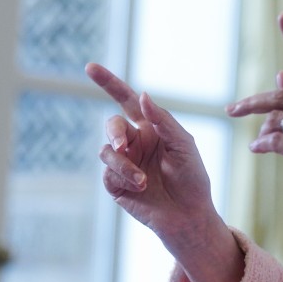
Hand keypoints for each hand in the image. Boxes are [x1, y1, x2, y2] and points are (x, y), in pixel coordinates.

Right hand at [86, 63, 244, 281]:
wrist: (189, 214)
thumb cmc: (192, 177)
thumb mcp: (184, 145)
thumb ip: (163, 121)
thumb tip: (143, 95)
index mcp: (150, 127)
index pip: (126, 100)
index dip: (108, 83)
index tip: (90, 67)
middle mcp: (134, 141)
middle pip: (112, 125)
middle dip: (114, 132)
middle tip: (122, 144)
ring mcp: (123, 163)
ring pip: (107, 151)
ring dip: (123, 164)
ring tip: (143, 181)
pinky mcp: (116, 185)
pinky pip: (108, 174)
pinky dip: (123, 178)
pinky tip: (140, 188)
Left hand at [225, 13, 282, 230]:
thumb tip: (280, 76)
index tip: (282, 17)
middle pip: (281, 97)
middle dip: (251, 103)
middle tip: (231, 109)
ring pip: (277, 120)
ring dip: (261, 132)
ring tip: (257, 141)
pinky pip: (276, 142)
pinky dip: (262, 145)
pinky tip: (258, 149)